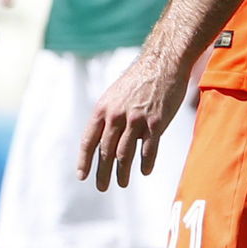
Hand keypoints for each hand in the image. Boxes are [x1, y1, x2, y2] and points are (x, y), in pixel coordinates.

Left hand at [77, 51, 189, 190]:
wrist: (164, 61)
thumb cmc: (141, 77)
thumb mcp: (116, 92)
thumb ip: (110, 114)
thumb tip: (105, 138)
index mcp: (104, 108)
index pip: (89, 140)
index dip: (84, 160)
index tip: (82, 175)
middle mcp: (117, 115)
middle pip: (105, 152)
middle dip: (102, 173)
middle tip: (102, 187)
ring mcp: (136, 120)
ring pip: (125, 155)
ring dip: (122, 173)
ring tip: (122, 182)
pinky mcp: (156, 123)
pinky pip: (148, 151)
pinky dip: (146, 164)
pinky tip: (145, 171)